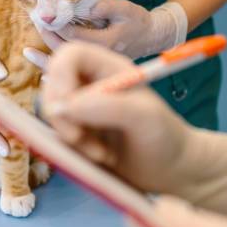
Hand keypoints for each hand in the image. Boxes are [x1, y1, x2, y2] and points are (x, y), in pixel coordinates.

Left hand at [27, 0, 187, 62]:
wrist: (151, 38)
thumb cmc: (139, 22)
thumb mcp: (127, 9)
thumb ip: (108, 8)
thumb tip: (88, 8)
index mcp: (103, 43)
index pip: (73, 36)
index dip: (56, 25)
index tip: (43, 16)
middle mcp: (98, 58)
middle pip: (66, 52)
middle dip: (48, 38)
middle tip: (36, 25)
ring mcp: (97, 67)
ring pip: (68, 66)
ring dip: (46, 60)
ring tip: (27, 52)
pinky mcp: (96, 70)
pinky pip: (74, 74)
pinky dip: (59, 73)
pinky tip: (44, 76)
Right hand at [42, 41, 226, 211]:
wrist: (173, 171)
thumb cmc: (166, 137)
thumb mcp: (145, 117)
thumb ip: (108, 107)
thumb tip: (64, 107)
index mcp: (110, 68)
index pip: (69, 56)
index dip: (60, 77)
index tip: (68, 109)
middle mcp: (94, 85)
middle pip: (53, 86)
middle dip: (61, 116)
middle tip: (80, 139)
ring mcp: (84, 110)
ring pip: (54, 116)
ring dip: (70, 138)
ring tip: (103, 154)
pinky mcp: (80, 133)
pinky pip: (58, 137)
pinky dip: (73, 151)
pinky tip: (101, 158)